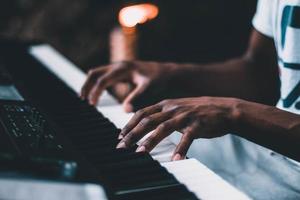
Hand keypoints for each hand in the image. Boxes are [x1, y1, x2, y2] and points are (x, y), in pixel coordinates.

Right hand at [80, 61, 178, 111]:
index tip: (92, 105)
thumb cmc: (159, 79)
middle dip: (86, 86)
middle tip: (83, 101)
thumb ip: (137, 98)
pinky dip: (97, 84)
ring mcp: (119, 67)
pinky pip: (103, 75)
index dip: (95, 92)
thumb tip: (125, 110)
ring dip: (90, 84)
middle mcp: (119, 65)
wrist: (167, 72)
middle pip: (94, 73)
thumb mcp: (149, 88)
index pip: (102, 80)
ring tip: (86, 99)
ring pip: (97, 73)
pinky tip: (97, 94)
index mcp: (123, 69)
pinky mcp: (121, 71)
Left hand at [116, 97, 239, 159]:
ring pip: (163, 128)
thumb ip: (163, 115)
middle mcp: (173, 108)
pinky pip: (187, 138)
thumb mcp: (178, 108)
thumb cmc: (199, 111)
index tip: (121, 136)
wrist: (224, 109)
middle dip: (133, 134)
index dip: (130, 124)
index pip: (143, 113)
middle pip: (148, 121)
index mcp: (166, 104)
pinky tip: (175, 160)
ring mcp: (185, 116)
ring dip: (150, 141)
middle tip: (122, 147)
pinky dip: (181, 150)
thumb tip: (147, 124)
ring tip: (140, 153)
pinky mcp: (198, 125)